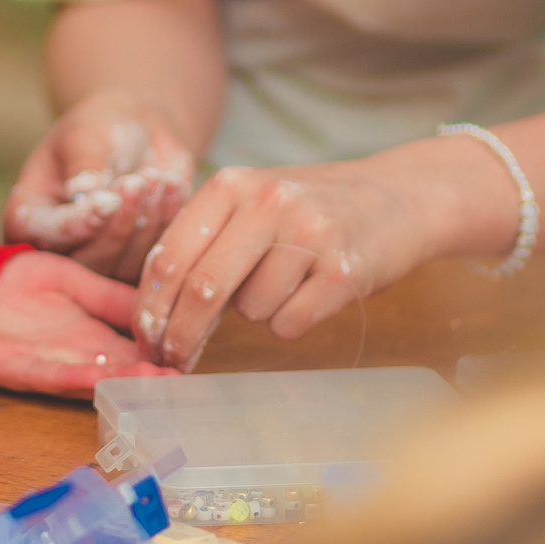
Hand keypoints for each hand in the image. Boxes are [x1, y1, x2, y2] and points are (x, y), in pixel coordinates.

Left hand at [0, 249, 172, 393]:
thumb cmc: (12, 283)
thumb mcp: (70, 277)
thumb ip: (108, 293)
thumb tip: (156, 302)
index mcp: (92, 333)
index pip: (134, 347)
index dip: (160, 352)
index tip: (191, 355)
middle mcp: (76, 355)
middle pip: (119, 369)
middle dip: (149, 375)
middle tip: (182, 379)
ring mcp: (48, 365)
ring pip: (91, 378)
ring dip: (121, 382)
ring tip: (154, 380)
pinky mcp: (16, 371)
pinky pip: (49, 375)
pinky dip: (73, 378)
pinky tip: (98, 378)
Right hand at [3, 93, 194, 279]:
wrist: (135, 133)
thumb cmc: (98, 129)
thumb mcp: (84, 134)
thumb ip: (84, 162)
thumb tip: (85, 189)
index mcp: (27, 218)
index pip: (49, 234)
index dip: (82, 221)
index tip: (111, 198)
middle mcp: (57, 249)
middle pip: (89, 261)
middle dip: (119, 224)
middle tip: (137, 180)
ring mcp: (98, 261)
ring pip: (126, 265)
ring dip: (146, 220)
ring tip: (154, 175)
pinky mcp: (135, 262)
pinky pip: (155, 258)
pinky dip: (168, 221)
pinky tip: (171, 184)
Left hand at [135, 159, 474, 367]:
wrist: (400, 197)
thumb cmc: (312, 208)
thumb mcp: (253, 201)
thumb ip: (206, 240)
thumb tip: (156, 312)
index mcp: (232, 184)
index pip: (170, 254)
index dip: (150, 306)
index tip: (144, 338)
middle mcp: (268, 202)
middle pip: (202, 287)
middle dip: (182, 334)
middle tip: (174, 360)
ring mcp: (310, 234)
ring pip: (250, 310)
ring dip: (258, 312)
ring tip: (287, 282)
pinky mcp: (345, 269)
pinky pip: (291, 323)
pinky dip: (292, 322)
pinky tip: (312, 293)